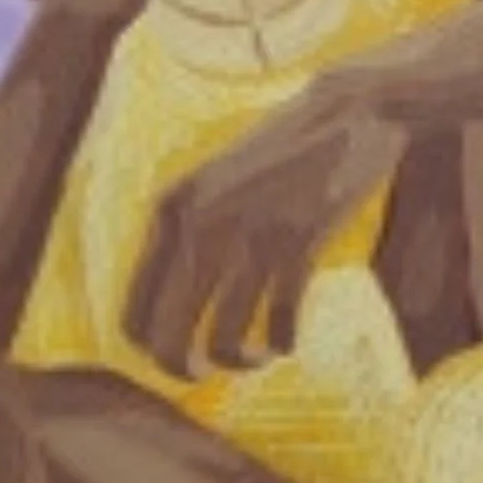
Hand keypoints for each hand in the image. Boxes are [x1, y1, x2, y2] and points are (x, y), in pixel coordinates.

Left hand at [123, 82, 405, 378]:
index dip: (151, 350)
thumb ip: (189, 228)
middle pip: (169, 338)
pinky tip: (286, 342)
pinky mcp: (298, 242)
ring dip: (239, 361)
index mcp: (171, 209)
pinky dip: (281, 342)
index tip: (179, 354)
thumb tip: (170, 303)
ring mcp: (249, 235)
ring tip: (257, 357)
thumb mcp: (216, 179)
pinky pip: (278, 319)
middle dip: (186, 369)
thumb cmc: (284, 148)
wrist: (350, 110)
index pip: (132, 313)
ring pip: (224, 339)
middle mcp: (200, 225)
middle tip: (210, 372)